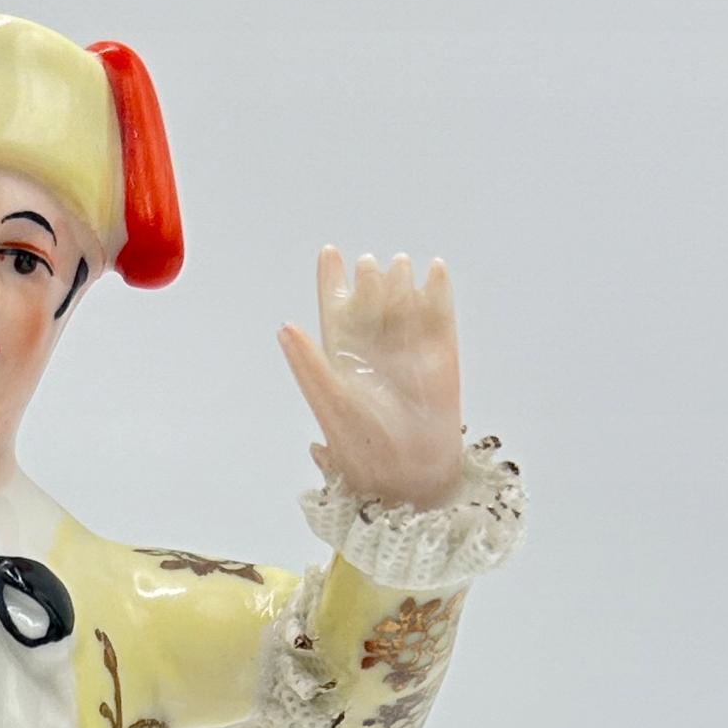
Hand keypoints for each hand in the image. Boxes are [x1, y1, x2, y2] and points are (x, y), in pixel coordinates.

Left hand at [279, 247, 462, 510]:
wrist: (411, 476)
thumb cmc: (364, 448)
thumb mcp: (329, 403)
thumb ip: (307, 364)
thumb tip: (284, 326)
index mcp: (342, 354)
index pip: (333, 307)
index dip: (330, 278)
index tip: (329, 252)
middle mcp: (374, 345)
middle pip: (370, 295)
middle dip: (368, 278)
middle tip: (369, 269)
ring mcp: (409, 344)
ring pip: (402, 296)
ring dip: (399, 278)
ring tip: (396, 269)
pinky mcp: (442, 348)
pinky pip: (438, 309)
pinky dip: (436, 287)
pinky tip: (433, 269)